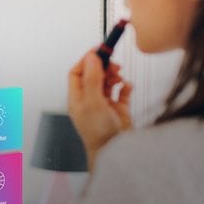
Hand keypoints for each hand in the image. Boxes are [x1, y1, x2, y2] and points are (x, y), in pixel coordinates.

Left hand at [68, 51, 132, 169]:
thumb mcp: (93, 101)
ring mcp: (104, 105)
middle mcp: (88, 100)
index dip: (87, 60)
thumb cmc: (99, 133)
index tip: (99, 50)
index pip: (76, 73)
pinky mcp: (118, 110)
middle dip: (103, 66)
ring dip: (114, 75)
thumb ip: (92, 78)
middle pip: (93, 75)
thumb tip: (91, 57)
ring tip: (119, 76)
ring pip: (107, 82)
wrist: (117, 153)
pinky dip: (124, 87)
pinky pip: (121, 93)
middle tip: (114, 63)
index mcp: (77, 98)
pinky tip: (127, 87)